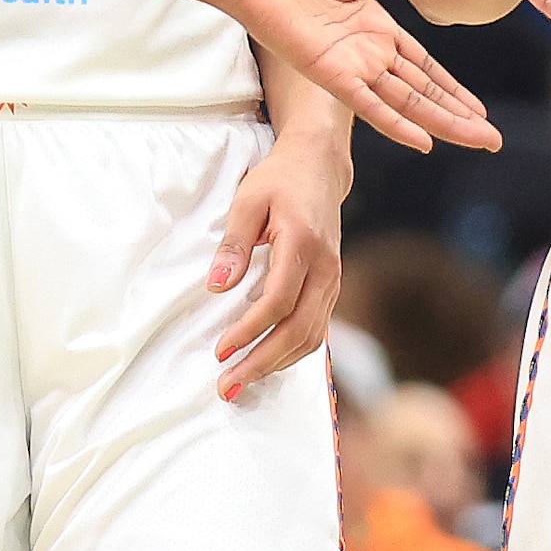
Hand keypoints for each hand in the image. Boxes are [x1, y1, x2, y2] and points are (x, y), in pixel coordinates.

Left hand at [208, 130, 345, 401]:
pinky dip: (291, 351)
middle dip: (261, 362)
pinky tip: (265, 362)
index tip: (220, 349)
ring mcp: (333, 280)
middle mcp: (325, 268)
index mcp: (303, 245)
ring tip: (241, 381)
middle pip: (298, 330)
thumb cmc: (279, 179)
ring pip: (311, 337)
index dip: (249, 331)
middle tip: (227, 385)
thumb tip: (217, 287)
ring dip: (276, 364)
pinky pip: (316, 329)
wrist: (319, 165)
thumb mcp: (247, 201)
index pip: (278, 302)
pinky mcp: (331, 286)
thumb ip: (233, 245)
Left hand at [217, 0, 500, 147]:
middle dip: (458, 116)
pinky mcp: (326, 70)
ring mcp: (347, 65)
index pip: (421, 66)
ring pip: (406, 102)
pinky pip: (367, 102)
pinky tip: (423, 141)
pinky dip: (395, 122)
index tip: (480, 109)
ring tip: (478, 141)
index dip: (451, 87)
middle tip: (493, 141)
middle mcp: (363, 53)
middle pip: (422, 92)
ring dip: (442, 123)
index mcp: (370, 27)